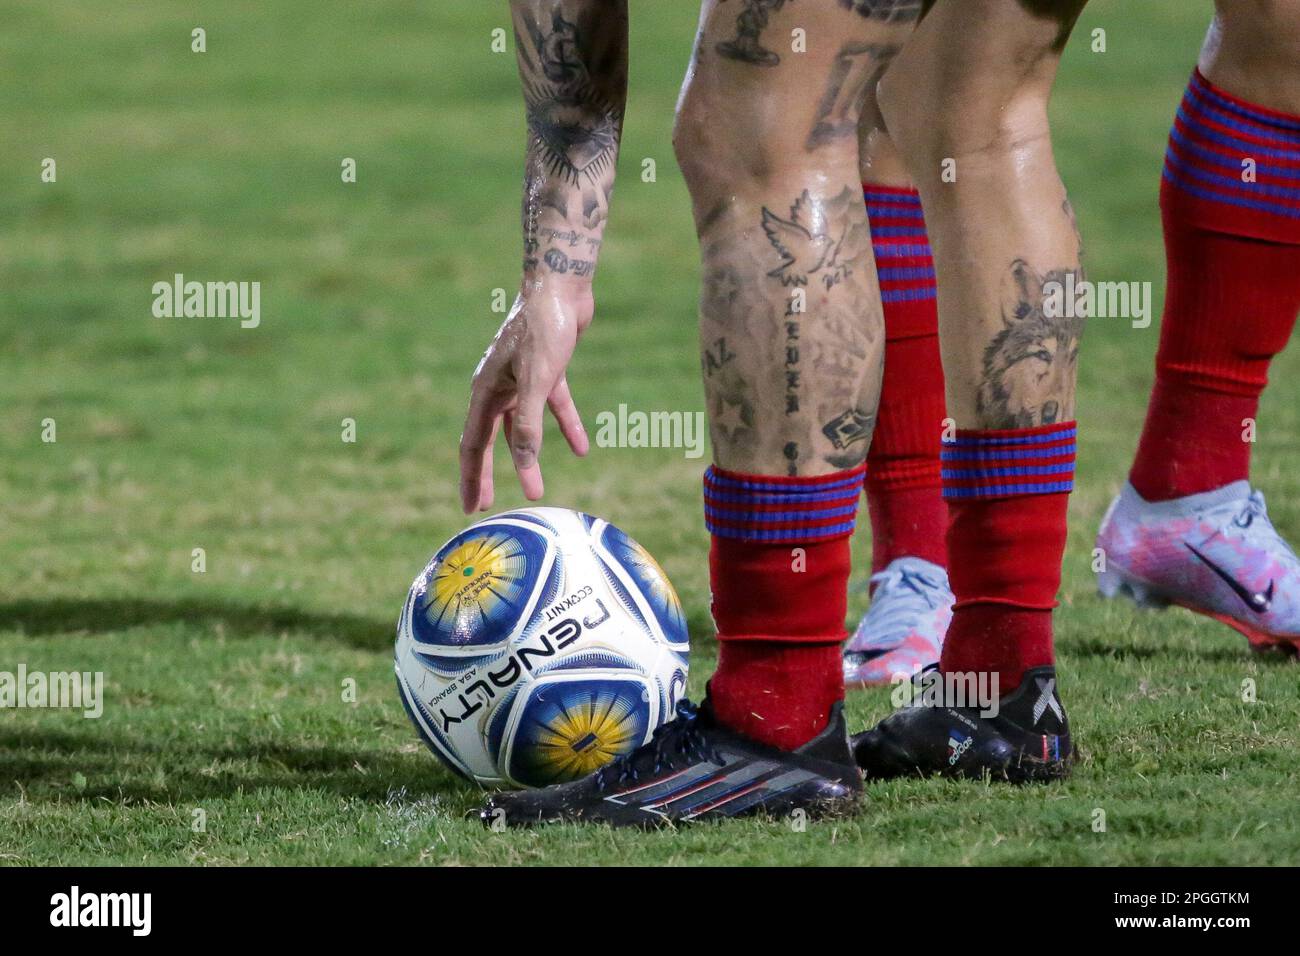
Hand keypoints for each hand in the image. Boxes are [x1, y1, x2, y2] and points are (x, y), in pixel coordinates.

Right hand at [458, 283, 591, 513]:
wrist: (561, 285)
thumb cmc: (544, 328)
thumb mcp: (537, 381)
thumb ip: (529, 423)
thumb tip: (524, 461)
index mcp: (485, 390)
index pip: (474, 444)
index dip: (471, 476)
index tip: (470, 506)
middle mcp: (498, 386)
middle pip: (491, 439)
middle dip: (488, 473)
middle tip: (485, 504)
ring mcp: (522, 379)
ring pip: (521, 428)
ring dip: (527, 457)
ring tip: (533, 488)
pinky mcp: (547, 371)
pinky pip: (553, 407)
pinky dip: (566, 427)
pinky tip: (582, 450)